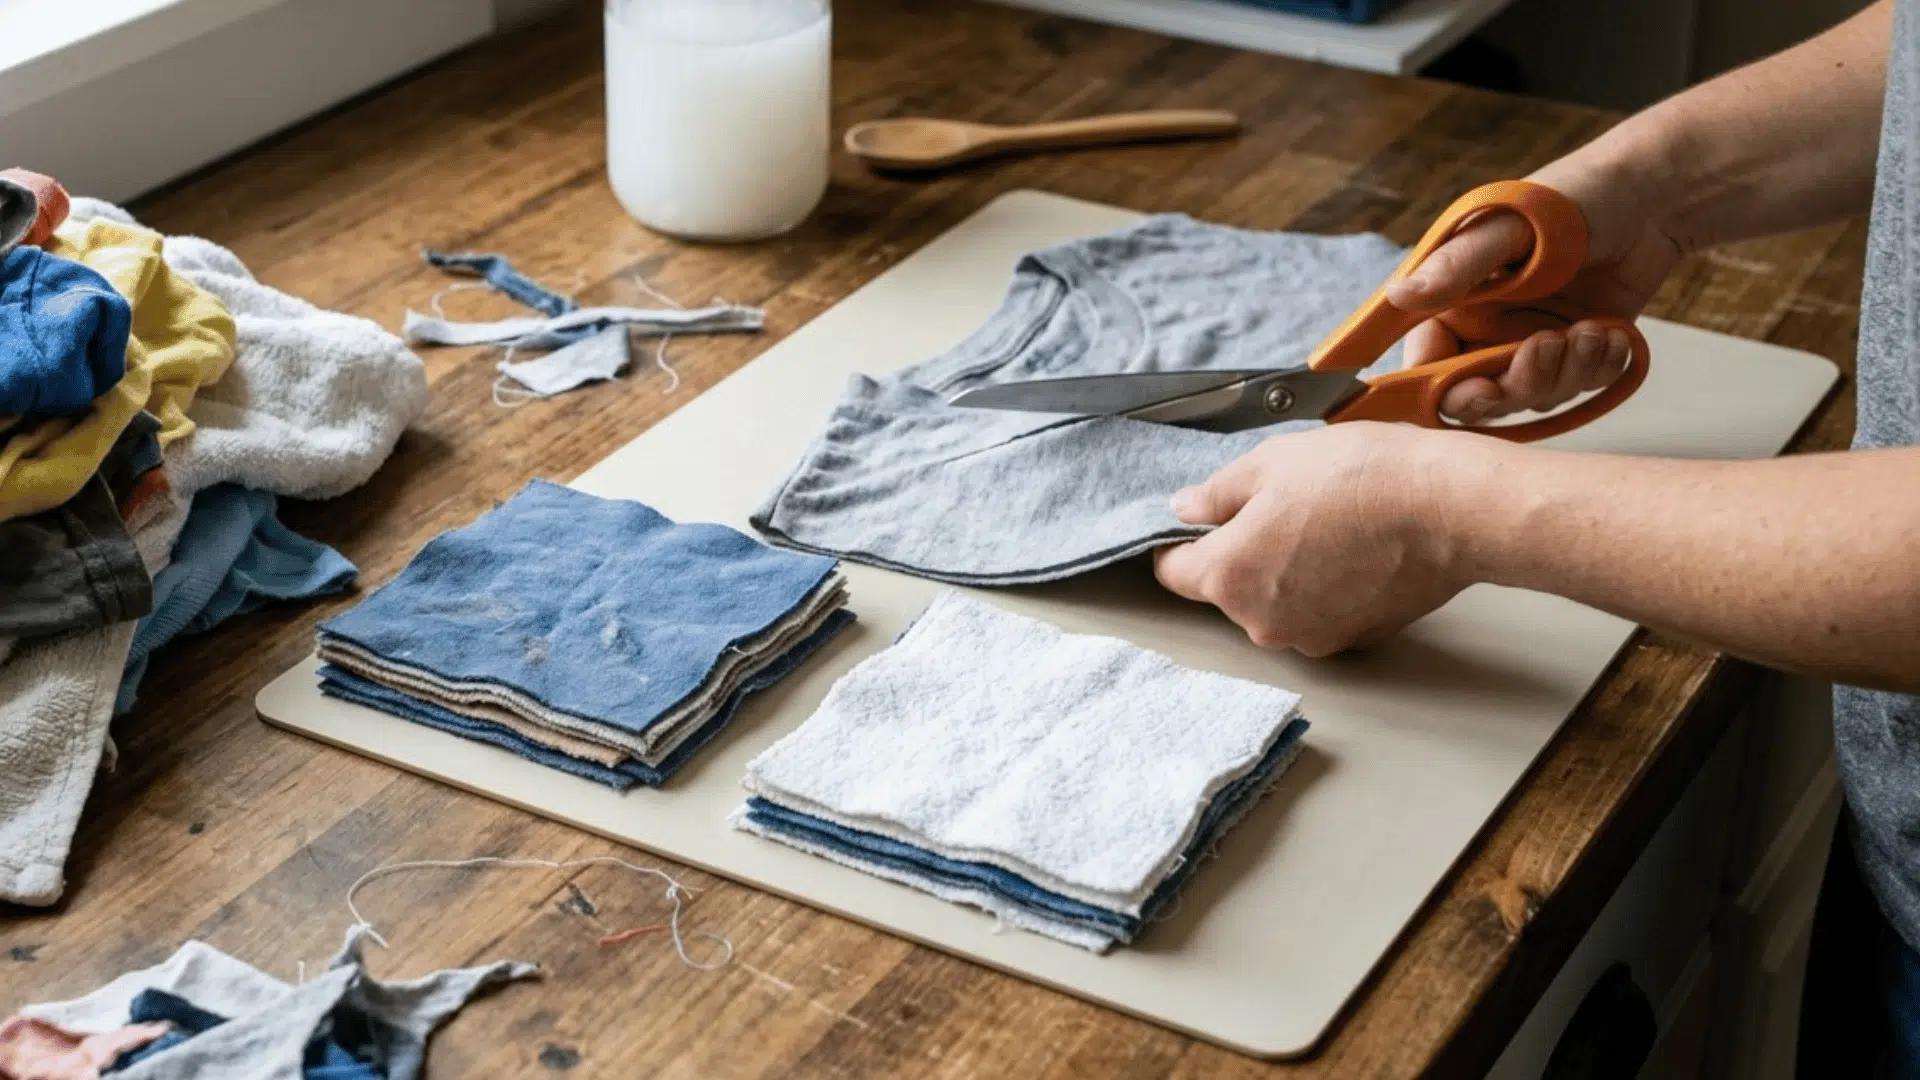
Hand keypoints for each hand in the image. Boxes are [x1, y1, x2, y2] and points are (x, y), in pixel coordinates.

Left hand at [1153, 424, 1476, 655]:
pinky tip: (1353, 548)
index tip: (1196, 525)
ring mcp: (1310, 636)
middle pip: (1229, 590)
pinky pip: (1320, 612)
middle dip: (1243, 552)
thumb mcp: (1271, 463)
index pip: (1174, 572)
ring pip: (1276, 603)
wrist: (1448, 508)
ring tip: (1326, 524)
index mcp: (1229, 576)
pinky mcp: (1353, 640)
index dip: (1179, 543)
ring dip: (1286, 572)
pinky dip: (1327, 587)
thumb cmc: (1361, 479)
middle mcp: (1262, 621)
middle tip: (1281, 507)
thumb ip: (1216, 493)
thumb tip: (1187, 509)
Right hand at [1382, 163, 1683, 423]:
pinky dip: (1599, 367)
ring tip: (1593, 329)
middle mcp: (1486, 329)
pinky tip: (1613, 333)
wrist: (1652, 195)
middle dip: (1518, 384)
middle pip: (1480, 395)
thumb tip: (1397, 295)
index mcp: (1454, 301)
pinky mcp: (1575, 351)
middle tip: (1550, 343)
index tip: (1479, 388)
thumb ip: (1457, 267)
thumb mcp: (1509, 228)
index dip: (1444, 388)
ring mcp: (1531, 343)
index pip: (1427, 365)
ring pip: (1533, 397)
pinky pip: (1579, 388)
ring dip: (1567, 372)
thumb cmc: (1574, 197)